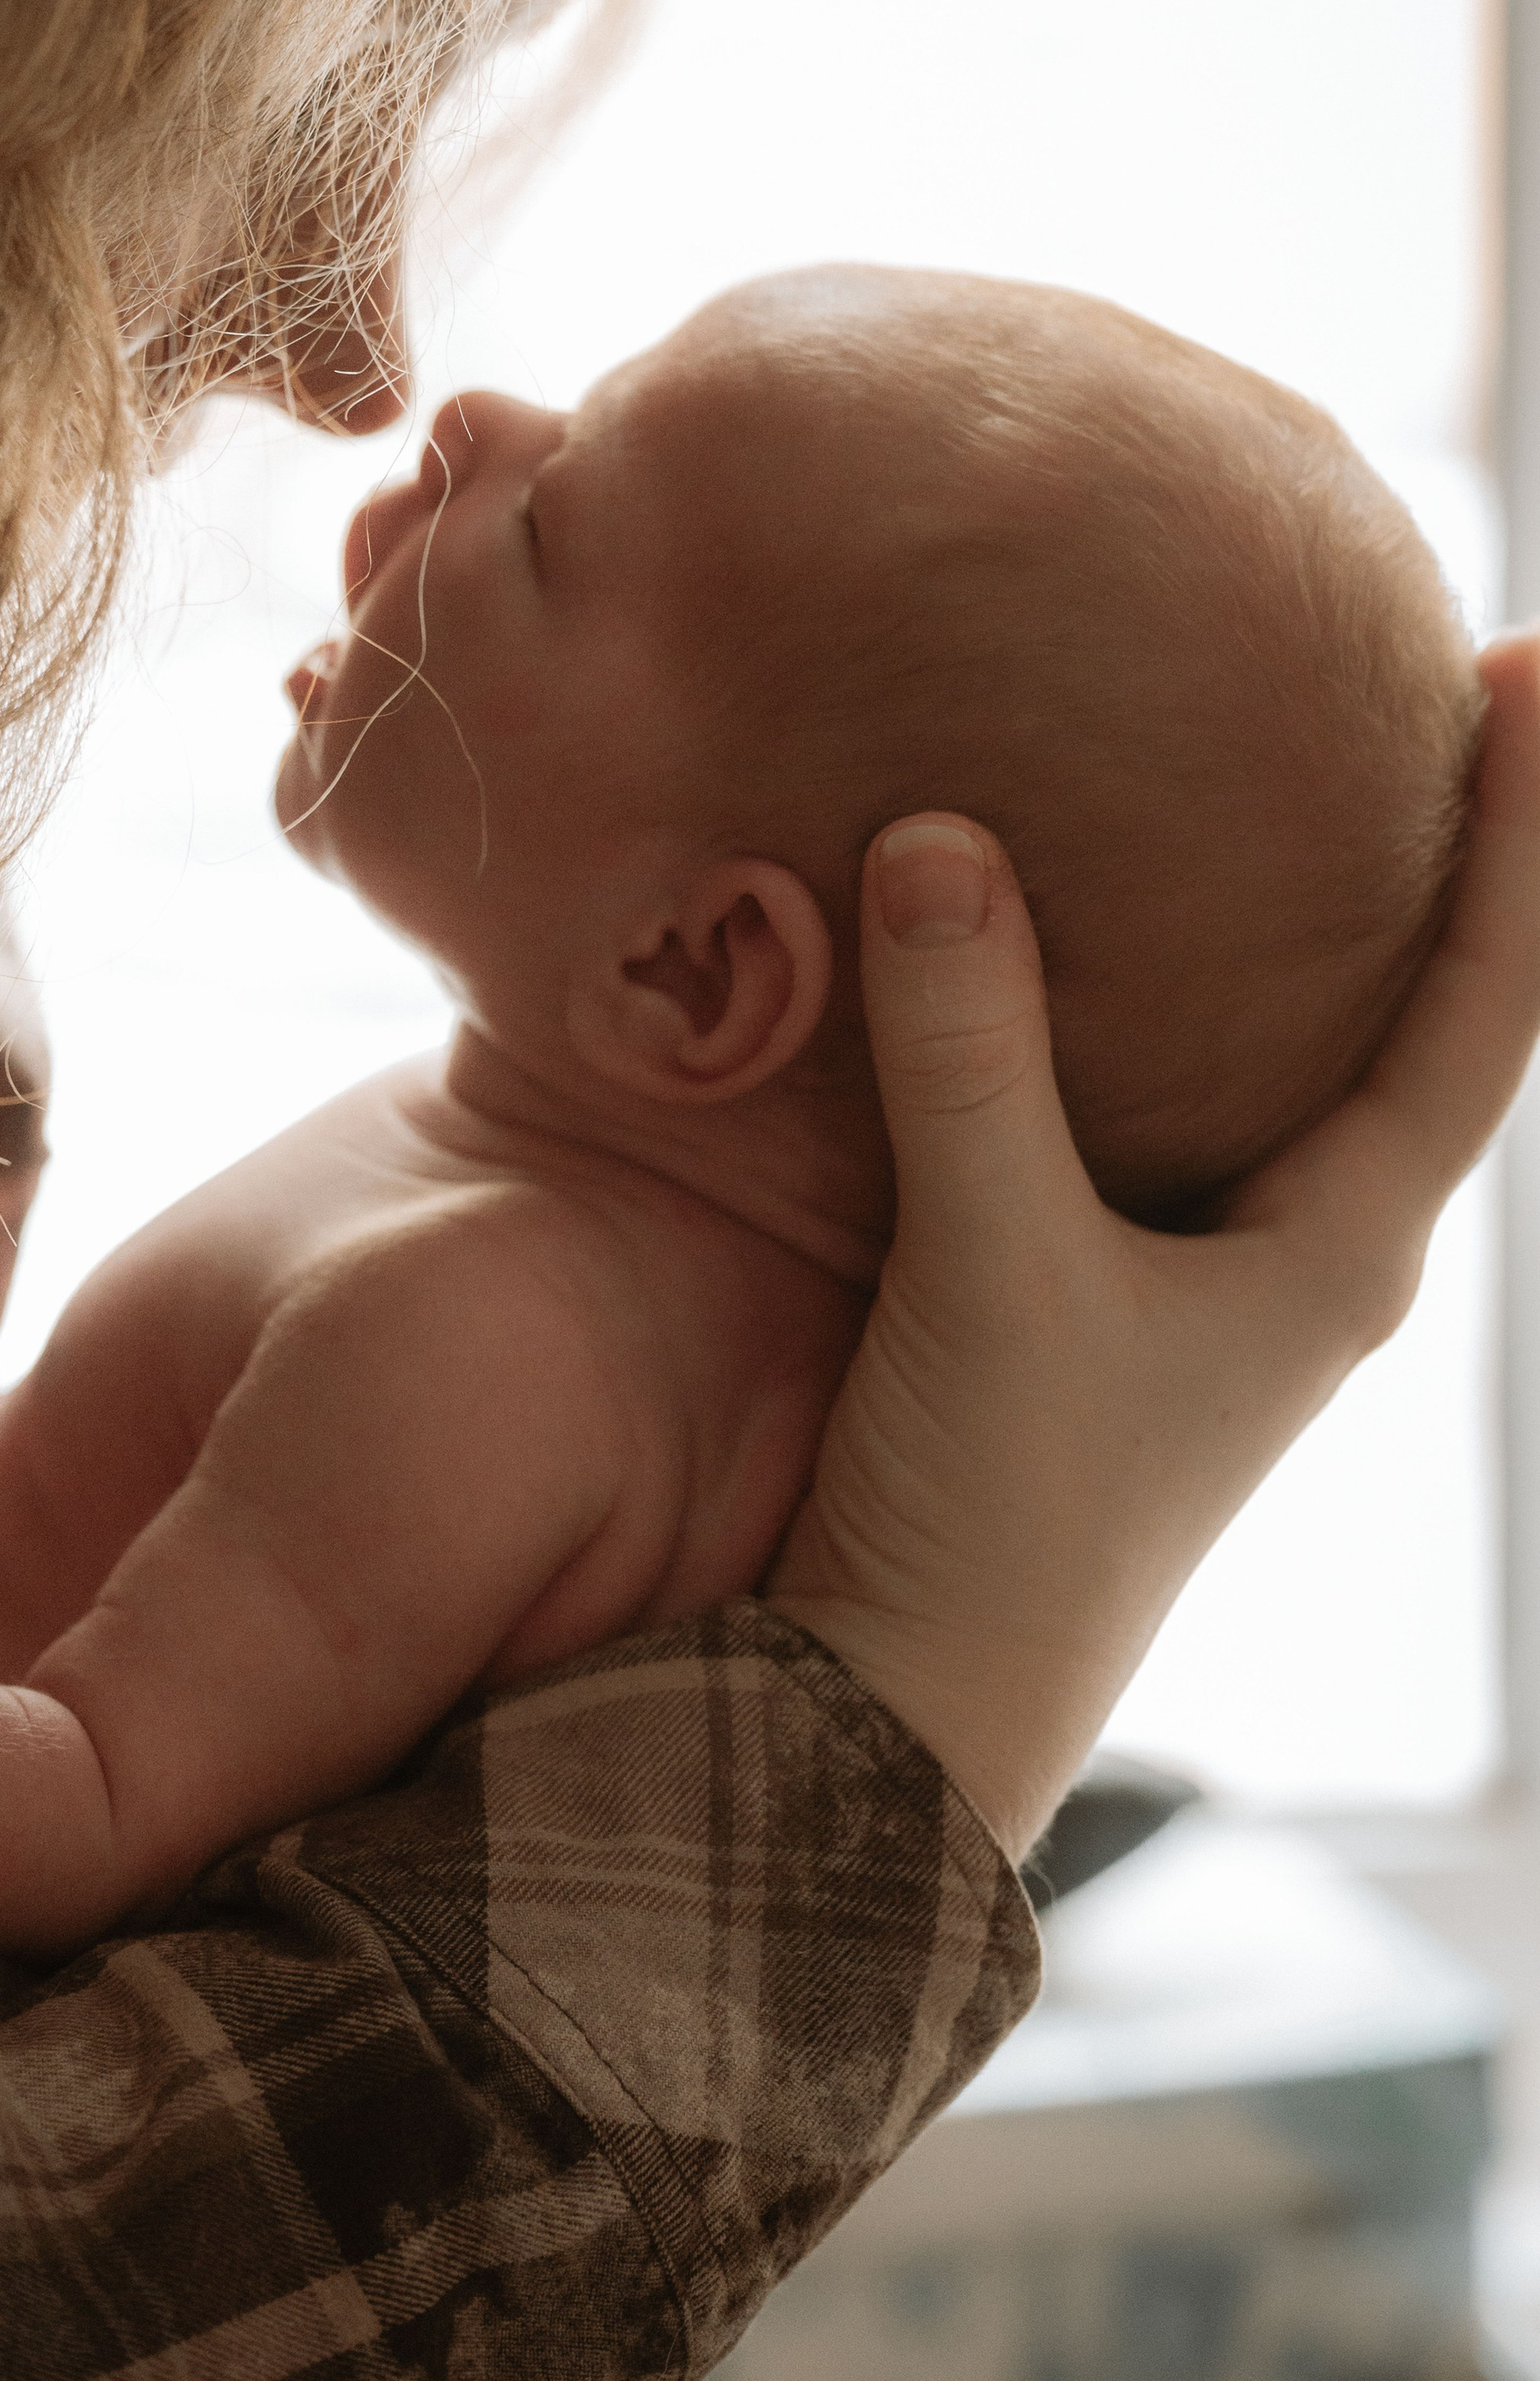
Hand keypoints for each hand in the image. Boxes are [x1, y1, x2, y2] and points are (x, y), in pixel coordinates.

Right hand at [766, 631, 1539, 1860]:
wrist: (904, 1709)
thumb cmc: (1000, 1514)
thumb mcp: (994, 1266)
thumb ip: (970, 1054)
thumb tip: (940, 833)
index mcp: (1338, 1250)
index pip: (1485, 1006)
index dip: (1529, 839)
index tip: (1535, 671)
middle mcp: (1300, 1256)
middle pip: (1422, 1017)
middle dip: (1457, 859)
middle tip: (1456, 686)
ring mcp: (1206, 1281)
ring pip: (1292, 1061)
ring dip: (1321, 929)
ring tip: (1303, 776)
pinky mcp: (1099, 1296)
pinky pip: (1162, 1105)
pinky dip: (1167, 1004)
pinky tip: (1109, 943)